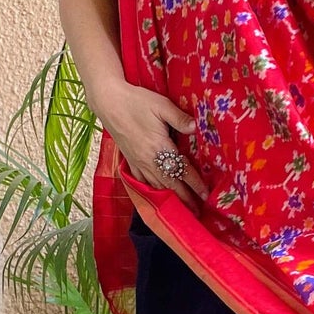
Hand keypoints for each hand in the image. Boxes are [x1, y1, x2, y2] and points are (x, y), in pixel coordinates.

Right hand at [98, 81, 205, 206]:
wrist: (108, 102)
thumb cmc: (136, 101)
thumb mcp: (161, 105)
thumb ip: (180, 118)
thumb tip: (196, 127)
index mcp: (159, 147)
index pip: (181, 170)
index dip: (195, 183)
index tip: (205, 195)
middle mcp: (148, 160)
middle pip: (170, 184)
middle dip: (184, 199)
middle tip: (197, 212)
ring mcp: (137, 162)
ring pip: (156, 185)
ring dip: (170, 198)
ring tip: (181, 208)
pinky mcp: (129, 160)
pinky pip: (141, 181)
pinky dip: (151, 191)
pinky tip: (156, 195)